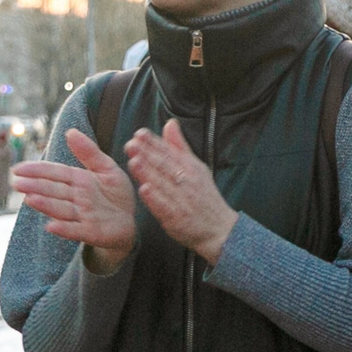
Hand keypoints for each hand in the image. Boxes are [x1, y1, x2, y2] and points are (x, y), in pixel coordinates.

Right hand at [11, 128, 139, 266]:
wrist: (130, 221)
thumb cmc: (115, 194)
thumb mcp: (106, 169)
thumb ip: (89, 152)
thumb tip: (70, 131)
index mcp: (78, 180)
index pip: (55, 173)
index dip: (37, 170)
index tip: (17, 169)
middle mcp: (76, 198)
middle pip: (54, 191)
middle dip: (36, 187)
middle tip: (16, 184)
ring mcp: (82, 215)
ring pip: (61, 209)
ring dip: (46, 205)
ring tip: (30, 199)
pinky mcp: (92, 231)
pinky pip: (76, 230)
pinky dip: (64, 229)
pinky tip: (51, 226)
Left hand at [124, 120, 239, 264]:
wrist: (219, 228)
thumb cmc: (204, 196)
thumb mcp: (197, 168)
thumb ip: (180, 147)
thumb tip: (170, 123)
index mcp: (192, 168)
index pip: (171, 152)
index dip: (155, 143)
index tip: (140, 134)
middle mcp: (188, 182)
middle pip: (165, 166)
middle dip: (148, 155)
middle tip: (131, 144)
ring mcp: (182, 200)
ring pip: (163, 184)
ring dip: (148, 173)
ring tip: (133, 161)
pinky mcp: (177, 217)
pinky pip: (165, 206)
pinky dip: (155, 198)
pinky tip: (145, 189)